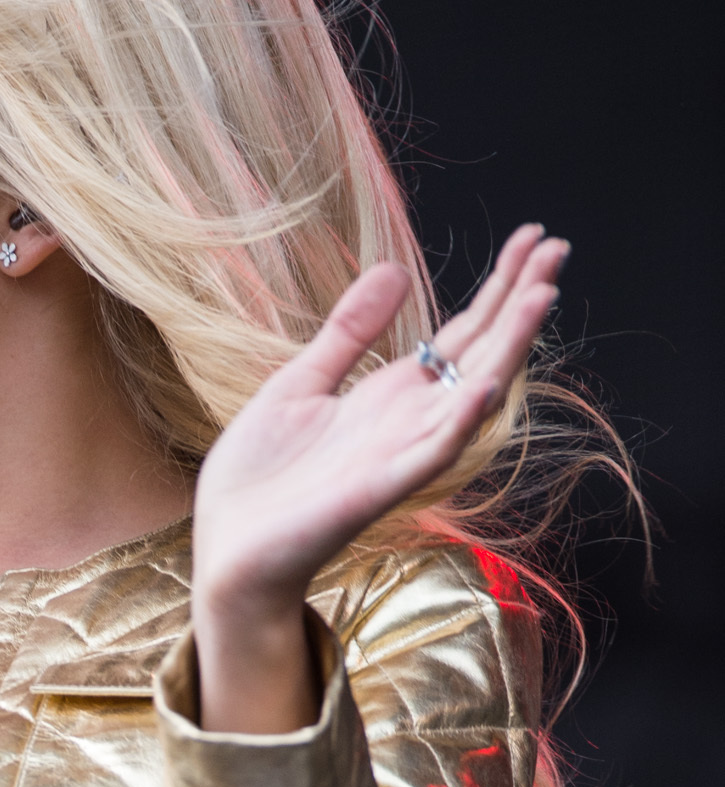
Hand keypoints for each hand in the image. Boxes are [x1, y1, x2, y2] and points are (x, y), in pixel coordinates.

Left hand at [189, 223, 567, 730]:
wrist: (227, 549)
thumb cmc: (260, 477)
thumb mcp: (300, 383)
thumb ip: (348, 332)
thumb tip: (396, 270)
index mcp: (391, 397)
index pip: (461, 334)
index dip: (498, 287)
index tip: (532, 237)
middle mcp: (408, 423)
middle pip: (481, 353)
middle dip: (519, 302)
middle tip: (558, 246)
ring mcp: (398, 456)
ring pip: (470, 397)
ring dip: (508, 349)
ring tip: (542, 295)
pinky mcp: (378, 490)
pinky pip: (432, 454)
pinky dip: (460, 421)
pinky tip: (484, 384)